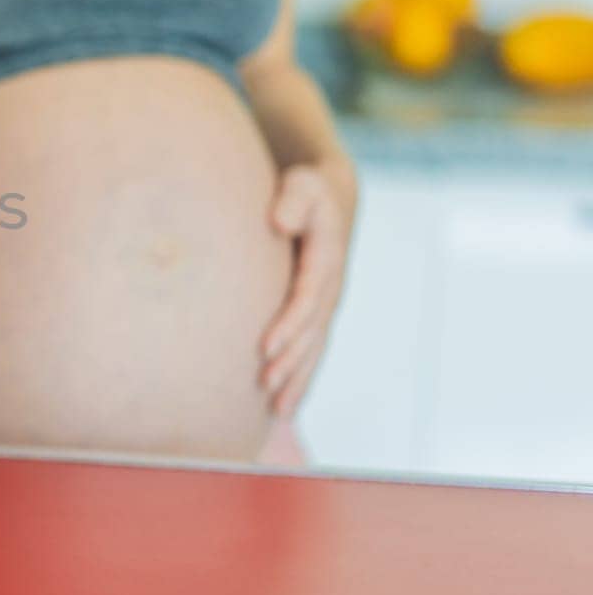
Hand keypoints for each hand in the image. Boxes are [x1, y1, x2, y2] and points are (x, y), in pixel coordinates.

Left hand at [260, 162, 353, 418]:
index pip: (306, 300)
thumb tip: (279, 222)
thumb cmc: (305, 190)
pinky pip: (311, 350)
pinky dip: (300, 378)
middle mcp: (329, 289)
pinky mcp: (316, 313)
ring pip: (313, 349)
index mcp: (327, 261)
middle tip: (264, 385)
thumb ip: (293, 200)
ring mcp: (325, 304)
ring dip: (297, 379)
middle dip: (290, 361)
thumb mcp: (303, 184)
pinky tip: (283, 406)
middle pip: (311, 333)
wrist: (328, 199)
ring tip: (276, 410)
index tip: (264, 348)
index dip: (288, 326)